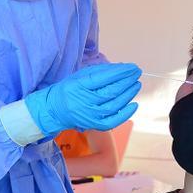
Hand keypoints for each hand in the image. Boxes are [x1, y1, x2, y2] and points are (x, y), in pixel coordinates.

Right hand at [25, 63, 141, 136]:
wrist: (55, 110)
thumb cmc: (69, 90)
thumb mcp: (79, 76)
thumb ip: (99, 72)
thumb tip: (121, 69)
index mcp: (79, 86)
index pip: (104, 78)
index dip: (121, 73)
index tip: (132, 67)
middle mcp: (85, 101)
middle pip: (111, 91)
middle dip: (127, 81)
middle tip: (137, 73)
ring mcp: (90, 115)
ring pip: (115, 105)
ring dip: (128, 94)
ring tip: (136, 84)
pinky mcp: (94, 124)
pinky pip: (113, 121)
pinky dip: (125, 113)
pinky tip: (134, 104)